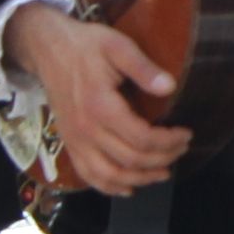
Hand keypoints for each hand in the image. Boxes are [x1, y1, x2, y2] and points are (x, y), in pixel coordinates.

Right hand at [0, 3, 184, 192]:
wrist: (47, 49)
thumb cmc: (85, 46)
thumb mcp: (117, 46)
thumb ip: (143, 68)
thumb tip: (170, 87)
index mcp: (100, 106)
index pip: (142, 138)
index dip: (169, 141)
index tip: (186, 133)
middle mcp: (86, 130)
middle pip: (130, 160)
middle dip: (162, 159)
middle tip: (181, 149)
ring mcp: (75, 140)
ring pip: (110, 175)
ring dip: (140, 179)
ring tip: (163, 172)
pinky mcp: (69, 143)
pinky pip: (88, 175)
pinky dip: (109, 187)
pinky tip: (128, 187)